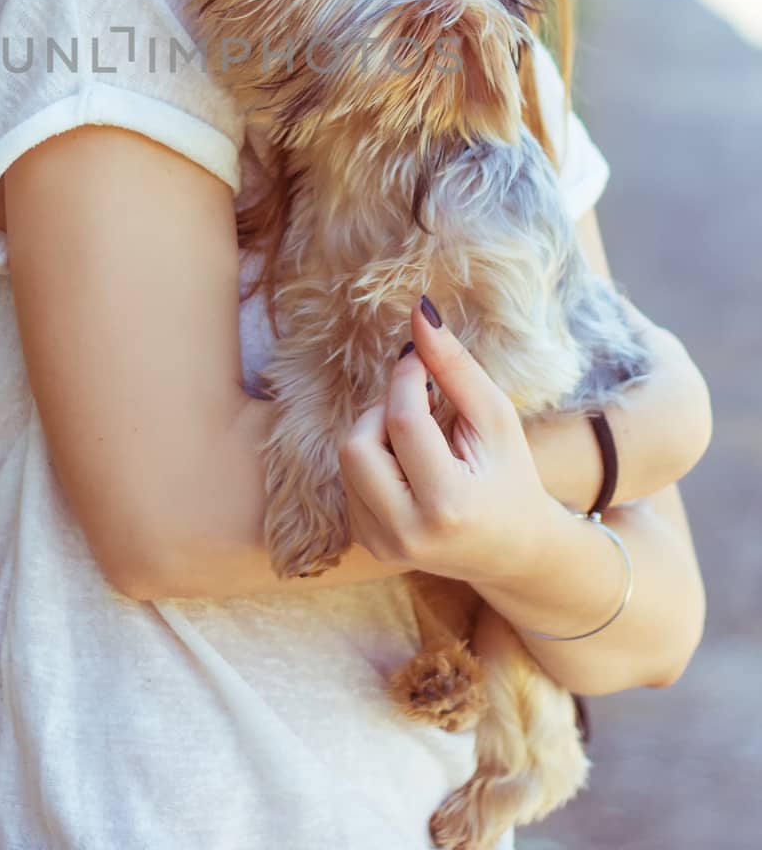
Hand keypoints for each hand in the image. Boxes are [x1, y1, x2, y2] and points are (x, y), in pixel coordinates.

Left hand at [337, 297, 559, 588]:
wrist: (515, 552)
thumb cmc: (511, 476)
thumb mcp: (496, 418)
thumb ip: (455, 367)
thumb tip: (418, 312)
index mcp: (447, 505)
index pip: (403, 421)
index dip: (405, 377)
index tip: (417, 357)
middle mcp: (407, 534)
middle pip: (357, 444)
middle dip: (383, 410)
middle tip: (421, 405)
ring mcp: (382, 545)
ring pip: (348, 459)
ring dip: (377, 432)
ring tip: (419, 436)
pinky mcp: (369, 544)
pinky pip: (349, 480)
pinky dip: (374, 458)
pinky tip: (409, 464)